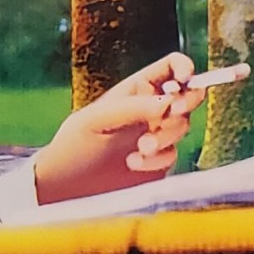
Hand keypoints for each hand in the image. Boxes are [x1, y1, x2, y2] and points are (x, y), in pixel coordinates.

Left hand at [32, 52, 210, 206]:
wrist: (67, 185)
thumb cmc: (74, 145)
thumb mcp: (97, 119)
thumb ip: (133, 107)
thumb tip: (168, 102)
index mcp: (136, 90)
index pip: (170, 67)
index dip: (184, 68)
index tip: (185, 78)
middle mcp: (150, 109)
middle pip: (187, 95)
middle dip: (186, 101)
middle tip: (173, 111)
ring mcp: (157, 135)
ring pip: (182, 126)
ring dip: (166, 135)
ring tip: (141, 147)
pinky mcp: (159, 161)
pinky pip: (173, 154)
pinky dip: (158, 158)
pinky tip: (134, 162)